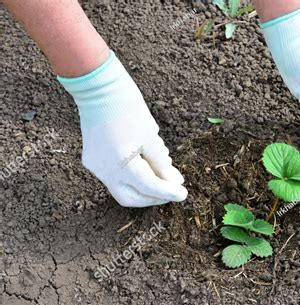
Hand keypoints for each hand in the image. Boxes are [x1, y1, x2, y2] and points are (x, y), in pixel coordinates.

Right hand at [59, 51, 187, 206]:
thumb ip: (162, 163)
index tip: (183, 193)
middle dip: (154, 198)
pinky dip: (132, 178)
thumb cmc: (128, 107)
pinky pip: (114, 177)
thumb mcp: (151, 136)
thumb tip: (174, 182)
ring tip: (162, 178)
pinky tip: (146, 168)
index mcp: (121, 163)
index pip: (149, 187)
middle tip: (172, 191)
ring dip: (143, 189)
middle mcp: (104, 170)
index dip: (168, 192)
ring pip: (122, 190)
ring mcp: (96, 166)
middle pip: (132, 198)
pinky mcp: (92, 160)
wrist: (98, 87)